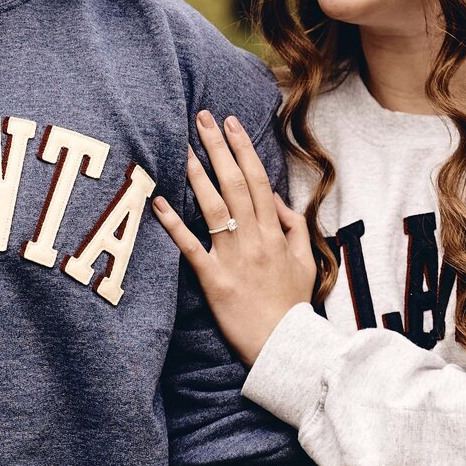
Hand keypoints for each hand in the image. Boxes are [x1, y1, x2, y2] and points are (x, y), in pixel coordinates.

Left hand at [152, 110, 315, 365]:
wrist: (286, 346)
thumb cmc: (293, 306)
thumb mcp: (306, 262)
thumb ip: (295, 228)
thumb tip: (278, 201)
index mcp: (276, 233)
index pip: (259, 181)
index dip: (244, 149)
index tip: (231, 123)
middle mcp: (255, 239)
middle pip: (236, 184)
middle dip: (218, 148)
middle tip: (202, 118)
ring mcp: (233, 258)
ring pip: (215, 207)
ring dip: (199, 175)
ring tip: (185, 147)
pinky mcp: (213, 279)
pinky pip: (191, 247)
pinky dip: (174, 224)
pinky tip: (159, 202)